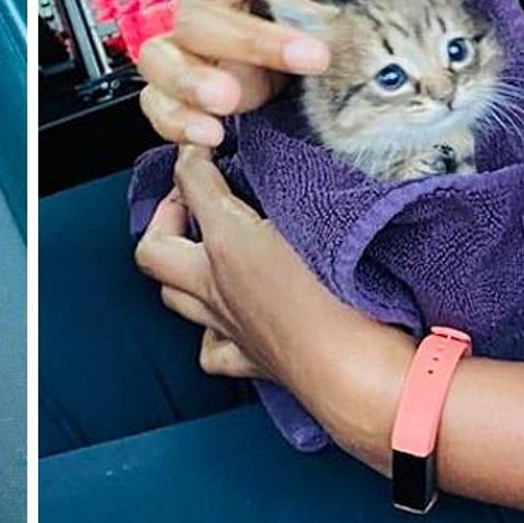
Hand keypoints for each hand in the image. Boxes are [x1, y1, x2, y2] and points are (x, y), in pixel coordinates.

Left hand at [136, 146, 415, 457]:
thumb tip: (297, 164)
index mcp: (231, 244)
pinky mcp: (253, 361)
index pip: (192, 182)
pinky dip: (211, 332)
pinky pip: (213, 350)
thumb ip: (300, 186)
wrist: (369, 379)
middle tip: (189, 198)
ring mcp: (229, 326)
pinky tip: (227, 319)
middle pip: (154, 249)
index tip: (203, 142)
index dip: (192, 154)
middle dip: (164, 217)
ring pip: (173, 298)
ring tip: (201, 249)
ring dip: (179, 270)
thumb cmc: (357, 300)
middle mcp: (217, 286)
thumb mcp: (330, 218)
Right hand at [138, 0, 428, 145]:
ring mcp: (183, 41)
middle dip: (259, 39)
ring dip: (195, 80)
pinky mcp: (174, 85)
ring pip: (163, 58)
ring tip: (230, 101)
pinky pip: (157, 103)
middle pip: (207, 12)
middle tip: (316, 58)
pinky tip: (211, 134)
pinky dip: (177, 120)